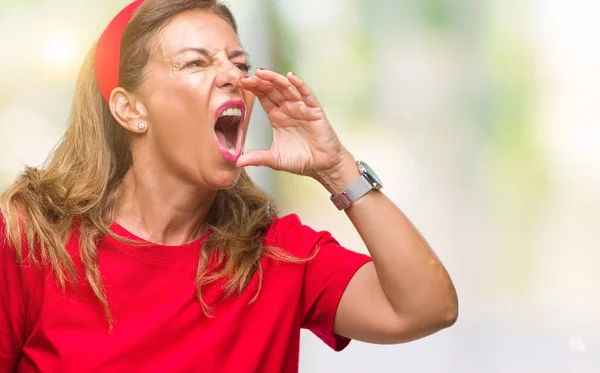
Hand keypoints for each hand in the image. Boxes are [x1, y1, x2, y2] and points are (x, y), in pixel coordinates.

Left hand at [237, 69, 351, 184]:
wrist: (322, 167)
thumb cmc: (301, 160)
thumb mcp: (274, 159)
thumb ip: (257, 158)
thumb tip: (237, 162)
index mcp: (277, 116)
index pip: (264, 97)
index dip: (254, 89)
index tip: (241, 83)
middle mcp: (288, 109)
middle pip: (273, 89)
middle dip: (260, 82)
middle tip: (246, 77)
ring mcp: (302, 108)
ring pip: (287, 88)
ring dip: (275, 79)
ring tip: (262, 73)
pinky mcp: (314, 111)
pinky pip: (307, 95)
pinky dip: (299, 85)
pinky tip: (291, 76)